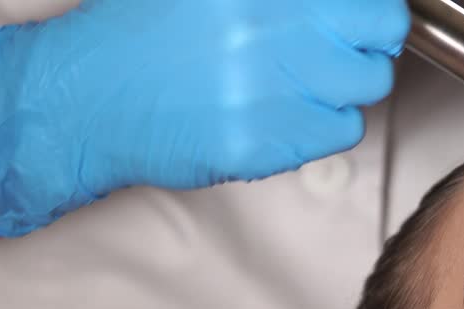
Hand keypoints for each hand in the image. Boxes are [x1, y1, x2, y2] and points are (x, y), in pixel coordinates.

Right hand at [0, 0, 408, 235]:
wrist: (83, 99)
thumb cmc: (139, 36)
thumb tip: (335, 5)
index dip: (370, 7)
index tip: (360, 16)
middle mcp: (270, 24)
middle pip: (380, 30)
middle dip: (370, 39)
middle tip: (343, 47)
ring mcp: (269, 85)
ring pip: (366, 85)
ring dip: (344, 84)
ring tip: (301, 82)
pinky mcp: (264, 140)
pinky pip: (340, 131)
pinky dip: (323, 126)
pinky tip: (284, 114)